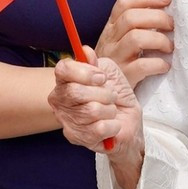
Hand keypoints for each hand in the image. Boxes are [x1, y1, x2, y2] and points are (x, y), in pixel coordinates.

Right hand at [50, 56, 143, 188]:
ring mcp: (66, 119)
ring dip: (109, 110)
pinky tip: (111, 125)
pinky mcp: (77, 137)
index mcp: (65, 80)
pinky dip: (112, 126)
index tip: (101, 77)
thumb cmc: (115, 95)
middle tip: (110, 96)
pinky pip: (99, 128)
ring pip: (90, 110)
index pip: (63, 70)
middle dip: (102, 93)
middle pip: (75, 92)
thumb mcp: (109, 72)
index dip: (84, 72)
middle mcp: (60, 100)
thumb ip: (96, 62)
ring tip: (110, 111)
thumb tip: (85, 51)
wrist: (128, 121)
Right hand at [96, 0, 173, 87]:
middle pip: (131, 18)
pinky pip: (141, 66)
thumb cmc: (120, 64)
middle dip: (157, 17)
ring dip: (158, 39)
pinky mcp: (123, 77)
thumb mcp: (119, 42)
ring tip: (169, 47)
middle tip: (172, 25)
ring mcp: (115, 59)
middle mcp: (110, 40)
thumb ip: (135, 26)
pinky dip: (158, 63)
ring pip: (135, 38)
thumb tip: (166, 10)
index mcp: (111, 28)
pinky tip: (165, 66)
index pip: (124, 3)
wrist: (100, 94)